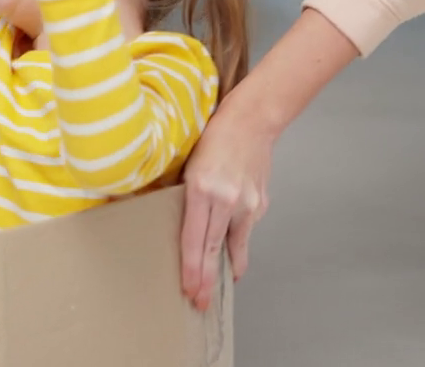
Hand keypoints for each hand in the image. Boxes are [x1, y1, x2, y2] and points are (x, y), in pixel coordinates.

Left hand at [179, 96, 273, 310]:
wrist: (252, 121)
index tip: (188, 288)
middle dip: (206, 279)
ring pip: (233, 246)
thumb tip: (165, 215)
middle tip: (199, 303)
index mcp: (202, 189)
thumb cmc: (214, 137)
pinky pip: (244, 231)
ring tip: (215, 288)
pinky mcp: (259, 204)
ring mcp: (247, 204)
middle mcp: (226, 200)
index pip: (193, 238)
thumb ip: (181, 193)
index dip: (191, 267)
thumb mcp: (189, 164)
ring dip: (224, 269)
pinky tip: (231, 259)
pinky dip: (237, 246)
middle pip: (213, 248)